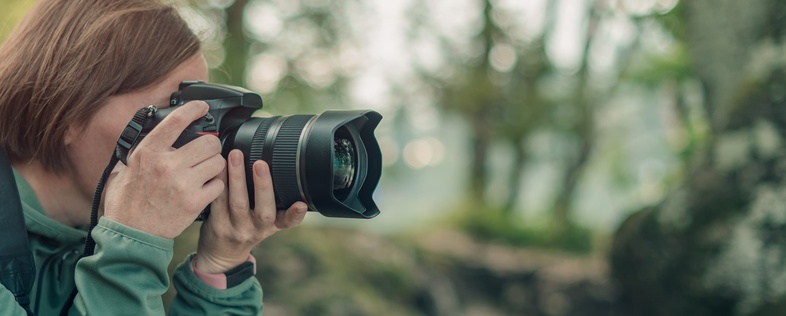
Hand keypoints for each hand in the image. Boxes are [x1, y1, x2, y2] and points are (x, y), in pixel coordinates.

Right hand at [103, 101, 225, 238]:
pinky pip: (219, 184)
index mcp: (148, 153)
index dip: (193, 109)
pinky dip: (215, 186)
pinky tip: (204, 189)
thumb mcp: (125, 169)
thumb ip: (141, 151)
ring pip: (218, 162)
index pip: (176, 121)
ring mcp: (183, 184)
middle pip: (208, 142)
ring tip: (204, 172)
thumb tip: (152, 133)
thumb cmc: (126, 203)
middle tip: (205, 153)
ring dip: (214, 166)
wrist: (131, 235)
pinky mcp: (195, 202)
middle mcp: (166, 165)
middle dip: (210, 146)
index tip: (202, 107)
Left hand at [194, 149, 307, 273]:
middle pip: (263, 210)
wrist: (222, 254)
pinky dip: (218, 180)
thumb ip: (277, 204)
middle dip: (263, 186)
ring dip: (237, 177)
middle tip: (261, 164)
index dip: (296, 214)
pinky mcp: (217, 223)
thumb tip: (285, 169)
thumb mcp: (266, 222)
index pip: (288, 222)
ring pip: (238, 202)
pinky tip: (218, 165)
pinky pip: (218, 200)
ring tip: (235, 156)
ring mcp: (236, 228)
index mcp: (272, 225)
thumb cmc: (247, 229)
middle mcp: (257, 229)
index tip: (302, 205)